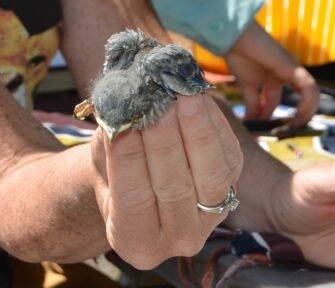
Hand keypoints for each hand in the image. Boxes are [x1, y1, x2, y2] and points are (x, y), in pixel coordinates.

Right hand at [91, 94, 242, 269]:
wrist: (140, 177)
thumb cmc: (111, 164)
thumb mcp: (101, 155)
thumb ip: (111, 137)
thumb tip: (120, 102)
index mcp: (134, 241)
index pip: (133, 198)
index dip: (129, 159)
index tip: (122, 123)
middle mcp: (178, 240)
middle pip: (175, 188)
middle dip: (165, 141)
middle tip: (157, 101)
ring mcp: (212, 218)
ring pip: (211, 175)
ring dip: (197, 129)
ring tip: (182, 93)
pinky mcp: (234, 187)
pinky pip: (229, 155)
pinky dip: (213, 122)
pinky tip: (197, 93)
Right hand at [225, 22, 318, 125]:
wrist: (235, 38)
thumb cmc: (239, 55)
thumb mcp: (247, 85)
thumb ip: (252, 103)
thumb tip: (251, 124)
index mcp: (272, 76)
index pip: (275, 100)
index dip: (272, 116)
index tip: (266, 131)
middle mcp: (287, 74)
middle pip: (300, 99)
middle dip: (296, 117)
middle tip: (285, 133)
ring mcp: (293, 70)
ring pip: (310, 94)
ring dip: (305, 113)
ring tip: (293, 128)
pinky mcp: (294, 68)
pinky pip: (309, 89)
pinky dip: (307, 104)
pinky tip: (298, 117)